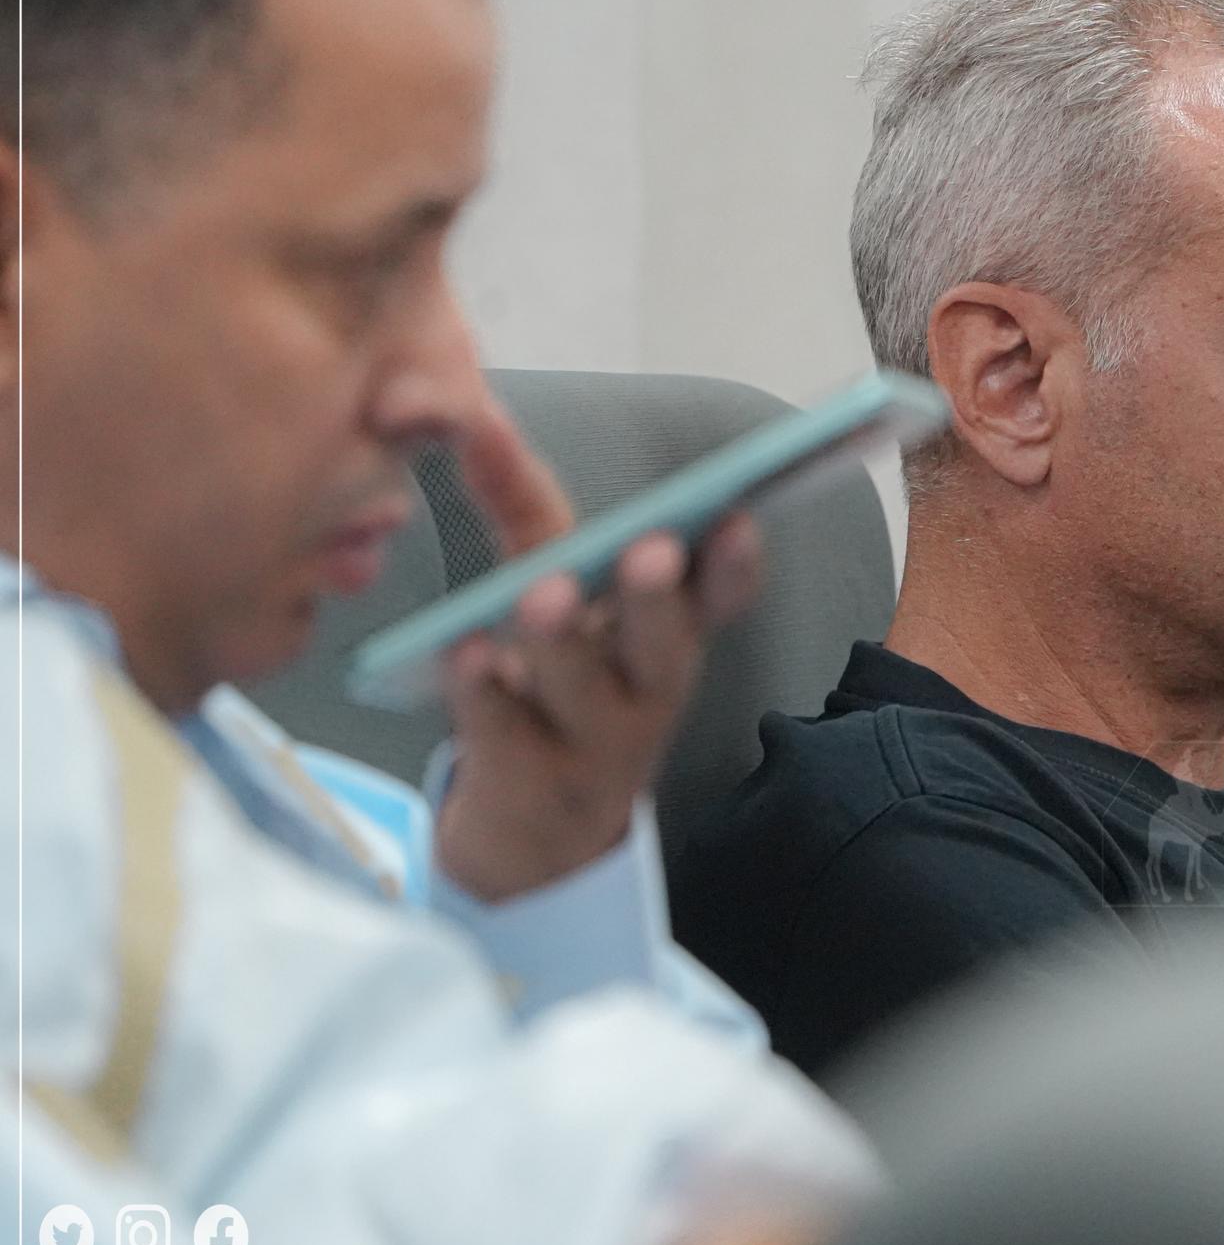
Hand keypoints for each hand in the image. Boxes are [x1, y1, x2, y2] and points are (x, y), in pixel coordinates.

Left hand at [433, 401, 764, 902]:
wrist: (534, 831)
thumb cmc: (550, 682)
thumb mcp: (551, 585)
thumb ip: (519, 500)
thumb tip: (474, 413)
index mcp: (666, 637)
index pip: (719, 599)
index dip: (735, 564)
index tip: (738, 516)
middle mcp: (643, 692)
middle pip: (663, 647)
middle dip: (659, 597)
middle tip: (652, 550)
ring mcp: (588, 743)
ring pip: (583, 690)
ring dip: (566, 640)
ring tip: (545, 595)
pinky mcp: (524, 782)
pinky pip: (503, 732)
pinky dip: (483, 691)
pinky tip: (463, 654)